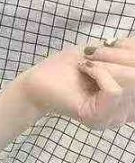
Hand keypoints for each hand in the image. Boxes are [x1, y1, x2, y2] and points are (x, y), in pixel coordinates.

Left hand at [17, 37, 134, 129]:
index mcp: (132, 98)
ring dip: (108, 62)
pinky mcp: (98, 117)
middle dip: (121, 54)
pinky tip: (85, 70)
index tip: (115, 45)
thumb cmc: (68, 67)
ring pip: (133, 80)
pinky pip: (114, 90)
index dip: (134, 53)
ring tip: (88, 63)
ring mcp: (115, 117)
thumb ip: (128, 54)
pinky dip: (99, 72)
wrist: (37, 82)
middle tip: (94, 54)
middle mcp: (129, 112)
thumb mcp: (106, 54)